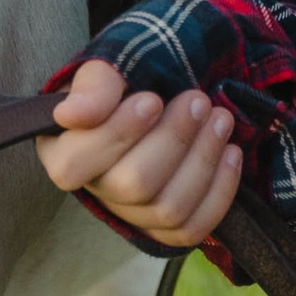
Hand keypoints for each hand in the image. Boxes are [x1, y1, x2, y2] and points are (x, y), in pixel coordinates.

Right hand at [37, 59, 241, 246]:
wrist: (172, 90)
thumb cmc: (134, 78)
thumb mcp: (112, 67)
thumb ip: (94, 86)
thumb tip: (70, 115)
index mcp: (64, 151)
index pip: (74, 164)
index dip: (117, 135)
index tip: (152, 100)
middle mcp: (95, 189)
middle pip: (132, 185)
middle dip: (174, 140)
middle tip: (199, 100)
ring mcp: (132, 213)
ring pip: (168, 208)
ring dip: (203, 160)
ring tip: (221, 119)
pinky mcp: (166, 227)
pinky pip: (193, 228)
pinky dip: (220, 190)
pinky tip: (231, 152)